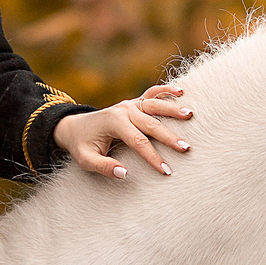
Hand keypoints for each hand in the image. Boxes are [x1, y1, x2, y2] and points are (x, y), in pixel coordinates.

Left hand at [53, 84, 194, 179]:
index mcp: (114, 122)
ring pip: (155, 105)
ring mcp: (130, 104)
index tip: (166, 171)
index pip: (138, 142)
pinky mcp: (134, 103)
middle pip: (151, 124)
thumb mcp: (86, 160)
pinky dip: (166, 91)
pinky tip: (181, 91)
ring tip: (190, 115)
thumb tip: (124, 174)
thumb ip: (104, 167)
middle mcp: (124, 110)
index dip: (153, 157)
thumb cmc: (81, 145)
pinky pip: (151, 93)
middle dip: (170, 137)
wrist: (74, 127)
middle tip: (186, 148)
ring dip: (173, 110)